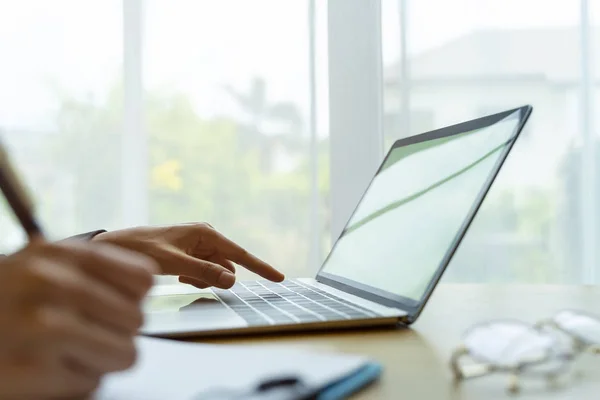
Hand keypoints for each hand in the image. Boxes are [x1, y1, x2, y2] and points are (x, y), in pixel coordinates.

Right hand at [0, 239, 156, 398]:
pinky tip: (42, 369)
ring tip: (64, 352)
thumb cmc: (3, 300)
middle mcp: (54, 284)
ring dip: (99, 359)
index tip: (109, 305)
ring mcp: (43, 328)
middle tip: (80, 333)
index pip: (141, 277)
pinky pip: (92, 383)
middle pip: (136, 320)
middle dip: (114, 332)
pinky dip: (73, 383)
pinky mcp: (32, 371)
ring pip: (124, 353)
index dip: (130, 297)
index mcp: (62, 253)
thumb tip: (146, 290)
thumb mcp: (41, 266)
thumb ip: (93, 270)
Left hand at [93, 223, 283, 288]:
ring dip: (201, 278)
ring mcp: (198, 244)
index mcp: (206, 233)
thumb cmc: (143, 250)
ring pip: (213, 270)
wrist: (118, 245)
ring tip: (179, 275)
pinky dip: (194, 277)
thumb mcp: (174, 263)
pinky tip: (177, 274)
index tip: (279, 278)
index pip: (240, 254)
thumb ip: (204, 272)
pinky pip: (203, 270)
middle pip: (225, 265)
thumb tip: (232, 280)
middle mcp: (205, 236)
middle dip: (214, 277)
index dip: (261, 267)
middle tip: (188, 278)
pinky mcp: (190, 252)